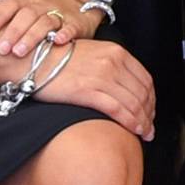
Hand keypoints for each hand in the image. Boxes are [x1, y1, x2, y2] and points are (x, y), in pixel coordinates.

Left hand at [0, 0, 93, 60]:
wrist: (75, 6)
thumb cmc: (39, 10)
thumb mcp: (19, 5)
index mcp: (25, 2)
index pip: (9, 4)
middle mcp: (40, 6)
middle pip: (26, 15)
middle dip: (13, 32)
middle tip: (1, 49)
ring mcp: (58, 14)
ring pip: (45, 22)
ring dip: (32, 36)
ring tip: (19, 52)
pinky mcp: (74, 24)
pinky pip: (70, 28)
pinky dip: (64, 34)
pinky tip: (58, 41)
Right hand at [33, 36, 154, 140]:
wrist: (33, 59)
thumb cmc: (57, 59)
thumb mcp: (92, 53)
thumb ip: (110, 65)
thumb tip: (123, 86)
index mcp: (115, 52)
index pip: (144, 78)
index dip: (151, 98)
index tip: (150, 110)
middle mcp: (112, 62)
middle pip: (142, 92)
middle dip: (149, 113)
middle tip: (150, 127)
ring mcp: (102, 76)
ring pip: (134, 103)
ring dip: (143, 121)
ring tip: (145, 133)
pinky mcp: (89, 91)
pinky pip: (118, 109)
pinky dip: (131, 122)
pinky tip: (135, 131)